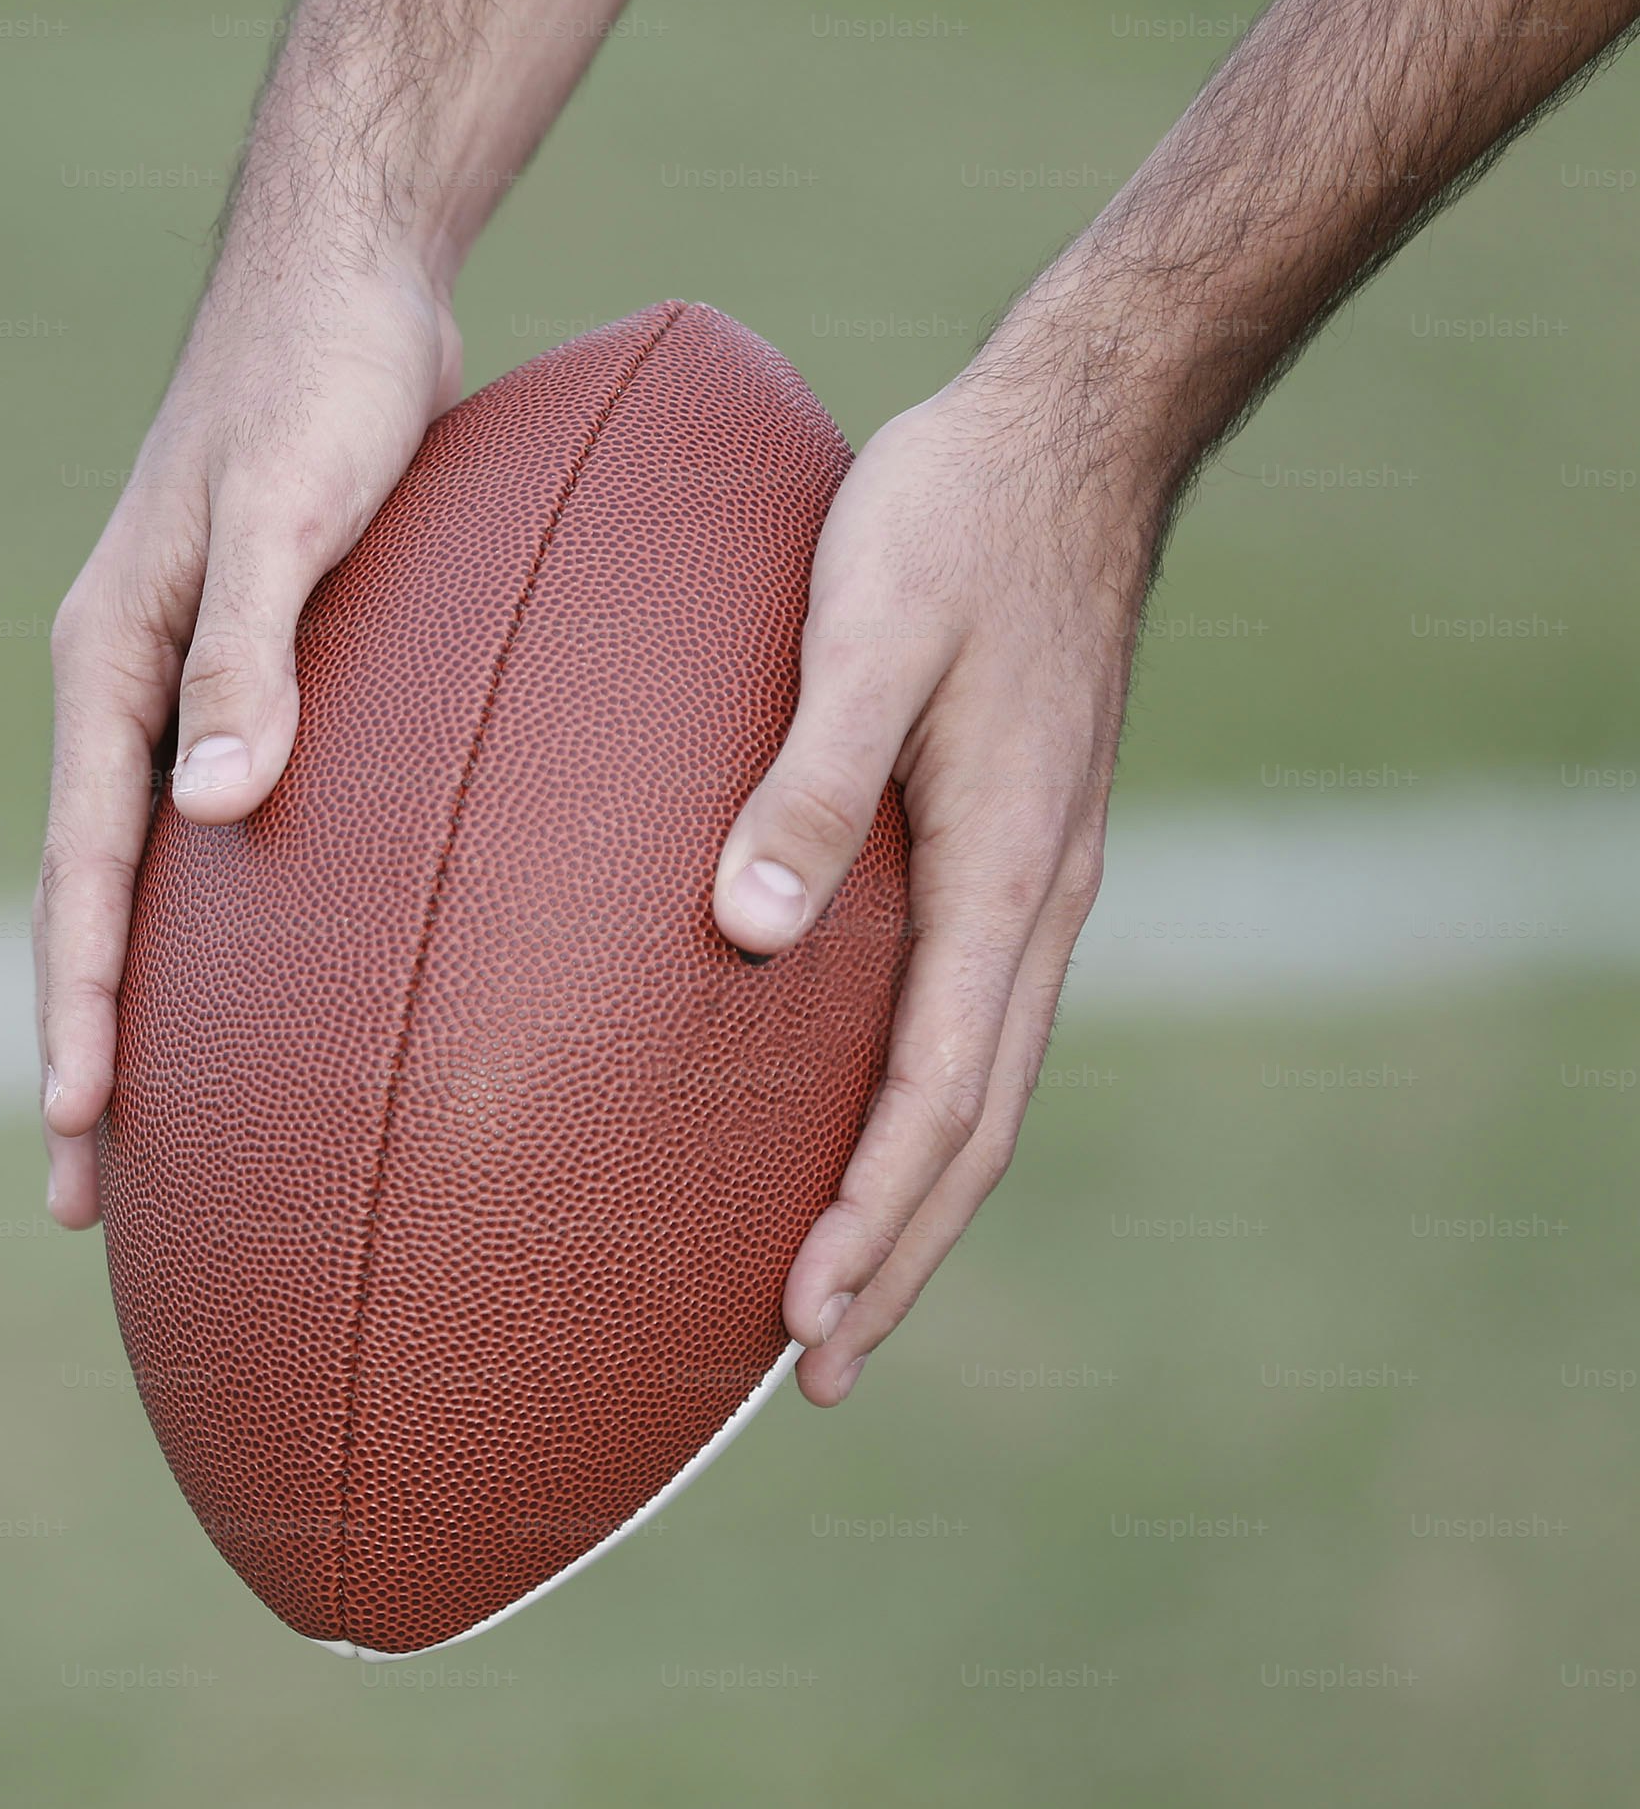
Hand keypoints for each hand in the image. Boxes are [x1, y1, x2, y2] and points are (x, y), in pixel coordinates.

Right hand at [36, 254, 462, 1226]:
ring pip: (148, 879)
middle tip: (86, 1201)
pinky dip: (223, 921)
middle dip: (86, 1050)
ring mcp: (181, 686)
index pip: (83, 872)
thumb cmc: (321, 381)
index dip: (78, 1005)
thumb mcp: (287, 510)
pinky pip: (215, 828)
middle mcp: (125, 689)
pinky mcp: (252, 671)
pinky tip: (268, 984)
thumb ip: (251, 654)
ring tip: (155, 1134)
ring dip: (146, 1001)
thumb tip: (214, 811)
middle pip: (94, 905)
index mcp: (107, 666)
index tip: (78, 1128)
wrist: (347, 272)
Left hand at [708, 383, 1156, 1403]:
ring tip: (833, 1303)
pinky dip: (918, 1113)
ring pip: (978, 1089)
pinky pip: (970, 1022)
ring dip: (910, 1203)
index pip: (934, 1095)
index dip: (871, 1218)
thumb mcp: (865, 630)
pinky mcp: (1013, 851)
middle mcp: (1034, 903)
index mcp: (1003, 873)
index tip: (800, 1321)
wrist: (1068, 433)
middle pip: (969, 1131)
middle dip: (895, 1258)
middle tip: (812, 1375)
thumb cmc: (947, 520)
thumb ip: (808, 778)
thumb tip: (741, 931)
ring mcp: (1034, 882)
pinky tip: (859, 1135)